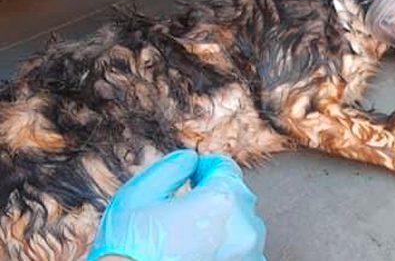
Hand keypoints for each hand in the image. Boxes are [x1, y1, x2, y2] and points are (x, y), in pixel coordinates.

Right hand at [88, 150, 266, 260]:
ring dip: (222, 223)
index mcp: (221, 200)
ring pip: (241, 226)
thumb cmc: (129, 250)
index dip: (206, 166)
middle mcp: (244, 227)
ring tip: (188, 236)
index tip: (193, 173)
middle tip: (186, 206)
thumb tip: (191, 159)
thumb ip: (170, 168)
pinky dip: (226, 249)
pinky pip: (241, 252)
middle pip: (236, 196)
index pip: (225, 167)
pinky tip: (197, 254)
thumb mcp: (138, 195)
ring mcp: (249, 254)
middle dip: (214, 195)